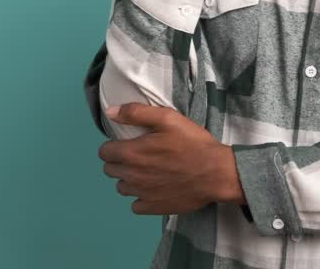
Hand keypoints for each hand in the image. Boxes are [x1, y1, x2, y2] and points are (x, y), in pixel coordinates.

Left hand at [99, 102, 243, 214]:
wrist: (215, 173)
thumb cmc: (192, 143)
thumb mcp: (167, 118)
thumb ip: (136, 113)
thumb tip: (110, 112)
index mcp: (132, 153)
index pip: (104, 152)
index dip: (113, 146)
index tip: (126, 143)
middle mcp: (132, 176)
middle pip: (110, 170)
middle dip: (118, 162)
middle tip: (137, 155)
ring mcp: (141, 194)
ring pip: (121, 188)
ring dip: (128, 179)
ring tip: (146, 172)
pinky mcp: (153, 207)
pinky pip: (135, 206)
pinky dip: (140, 197)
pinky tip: (153, 188)